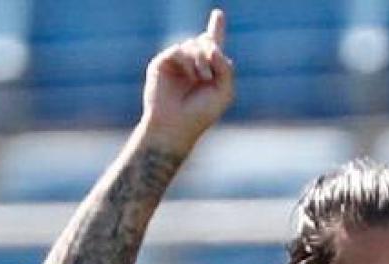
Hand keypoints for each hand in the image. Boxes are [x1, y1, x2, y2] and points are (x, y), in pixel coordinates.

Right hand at [140, 9, 234, 154]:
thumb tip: (211, 45)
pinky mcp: (162, 63)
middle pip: (206, 40)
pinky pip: (178, 50)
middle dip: (212, 50)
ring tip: (201, 78)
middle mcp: (192, 64)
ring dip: (201, 59)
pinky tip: (191, 76)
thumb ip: (226, 67)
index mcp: (209, 70)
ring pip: (193, 43)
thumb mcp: (225, 92)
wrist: (175, 126)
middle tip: (210, 72)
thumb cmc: (201, 113)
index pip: (213, 45)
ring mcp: (176, 63)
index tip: (218, 13)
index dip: (216, 27)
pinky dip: (188, 61)